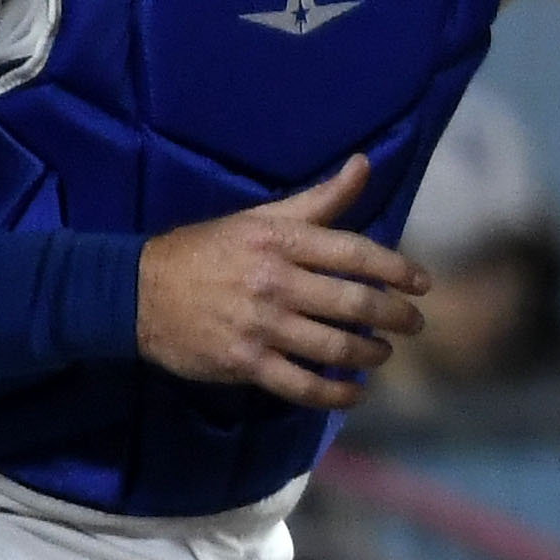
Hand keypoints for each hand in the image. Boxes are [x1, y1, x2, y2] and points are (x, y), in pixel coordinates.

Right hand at [135, 157, 427, 410]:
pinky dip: (334, 394)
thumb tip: (364, 164)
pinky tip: (355, 393)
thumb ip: (319, 199)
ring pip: (332, 346)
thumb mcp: (261, 218)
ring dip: (369, 354)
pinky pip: (300, 385)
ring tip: (385, 354)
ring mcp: (260, 326)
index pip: (355, 253)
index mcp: (281, 242)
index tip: (423, 284)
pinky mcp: (244, 363)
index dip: (396, 269)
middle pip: (352, 303)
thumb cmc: (208, 250)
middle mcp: (275, 283)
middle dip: (394, 316)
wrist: (136, 292)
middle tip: (414, 323)